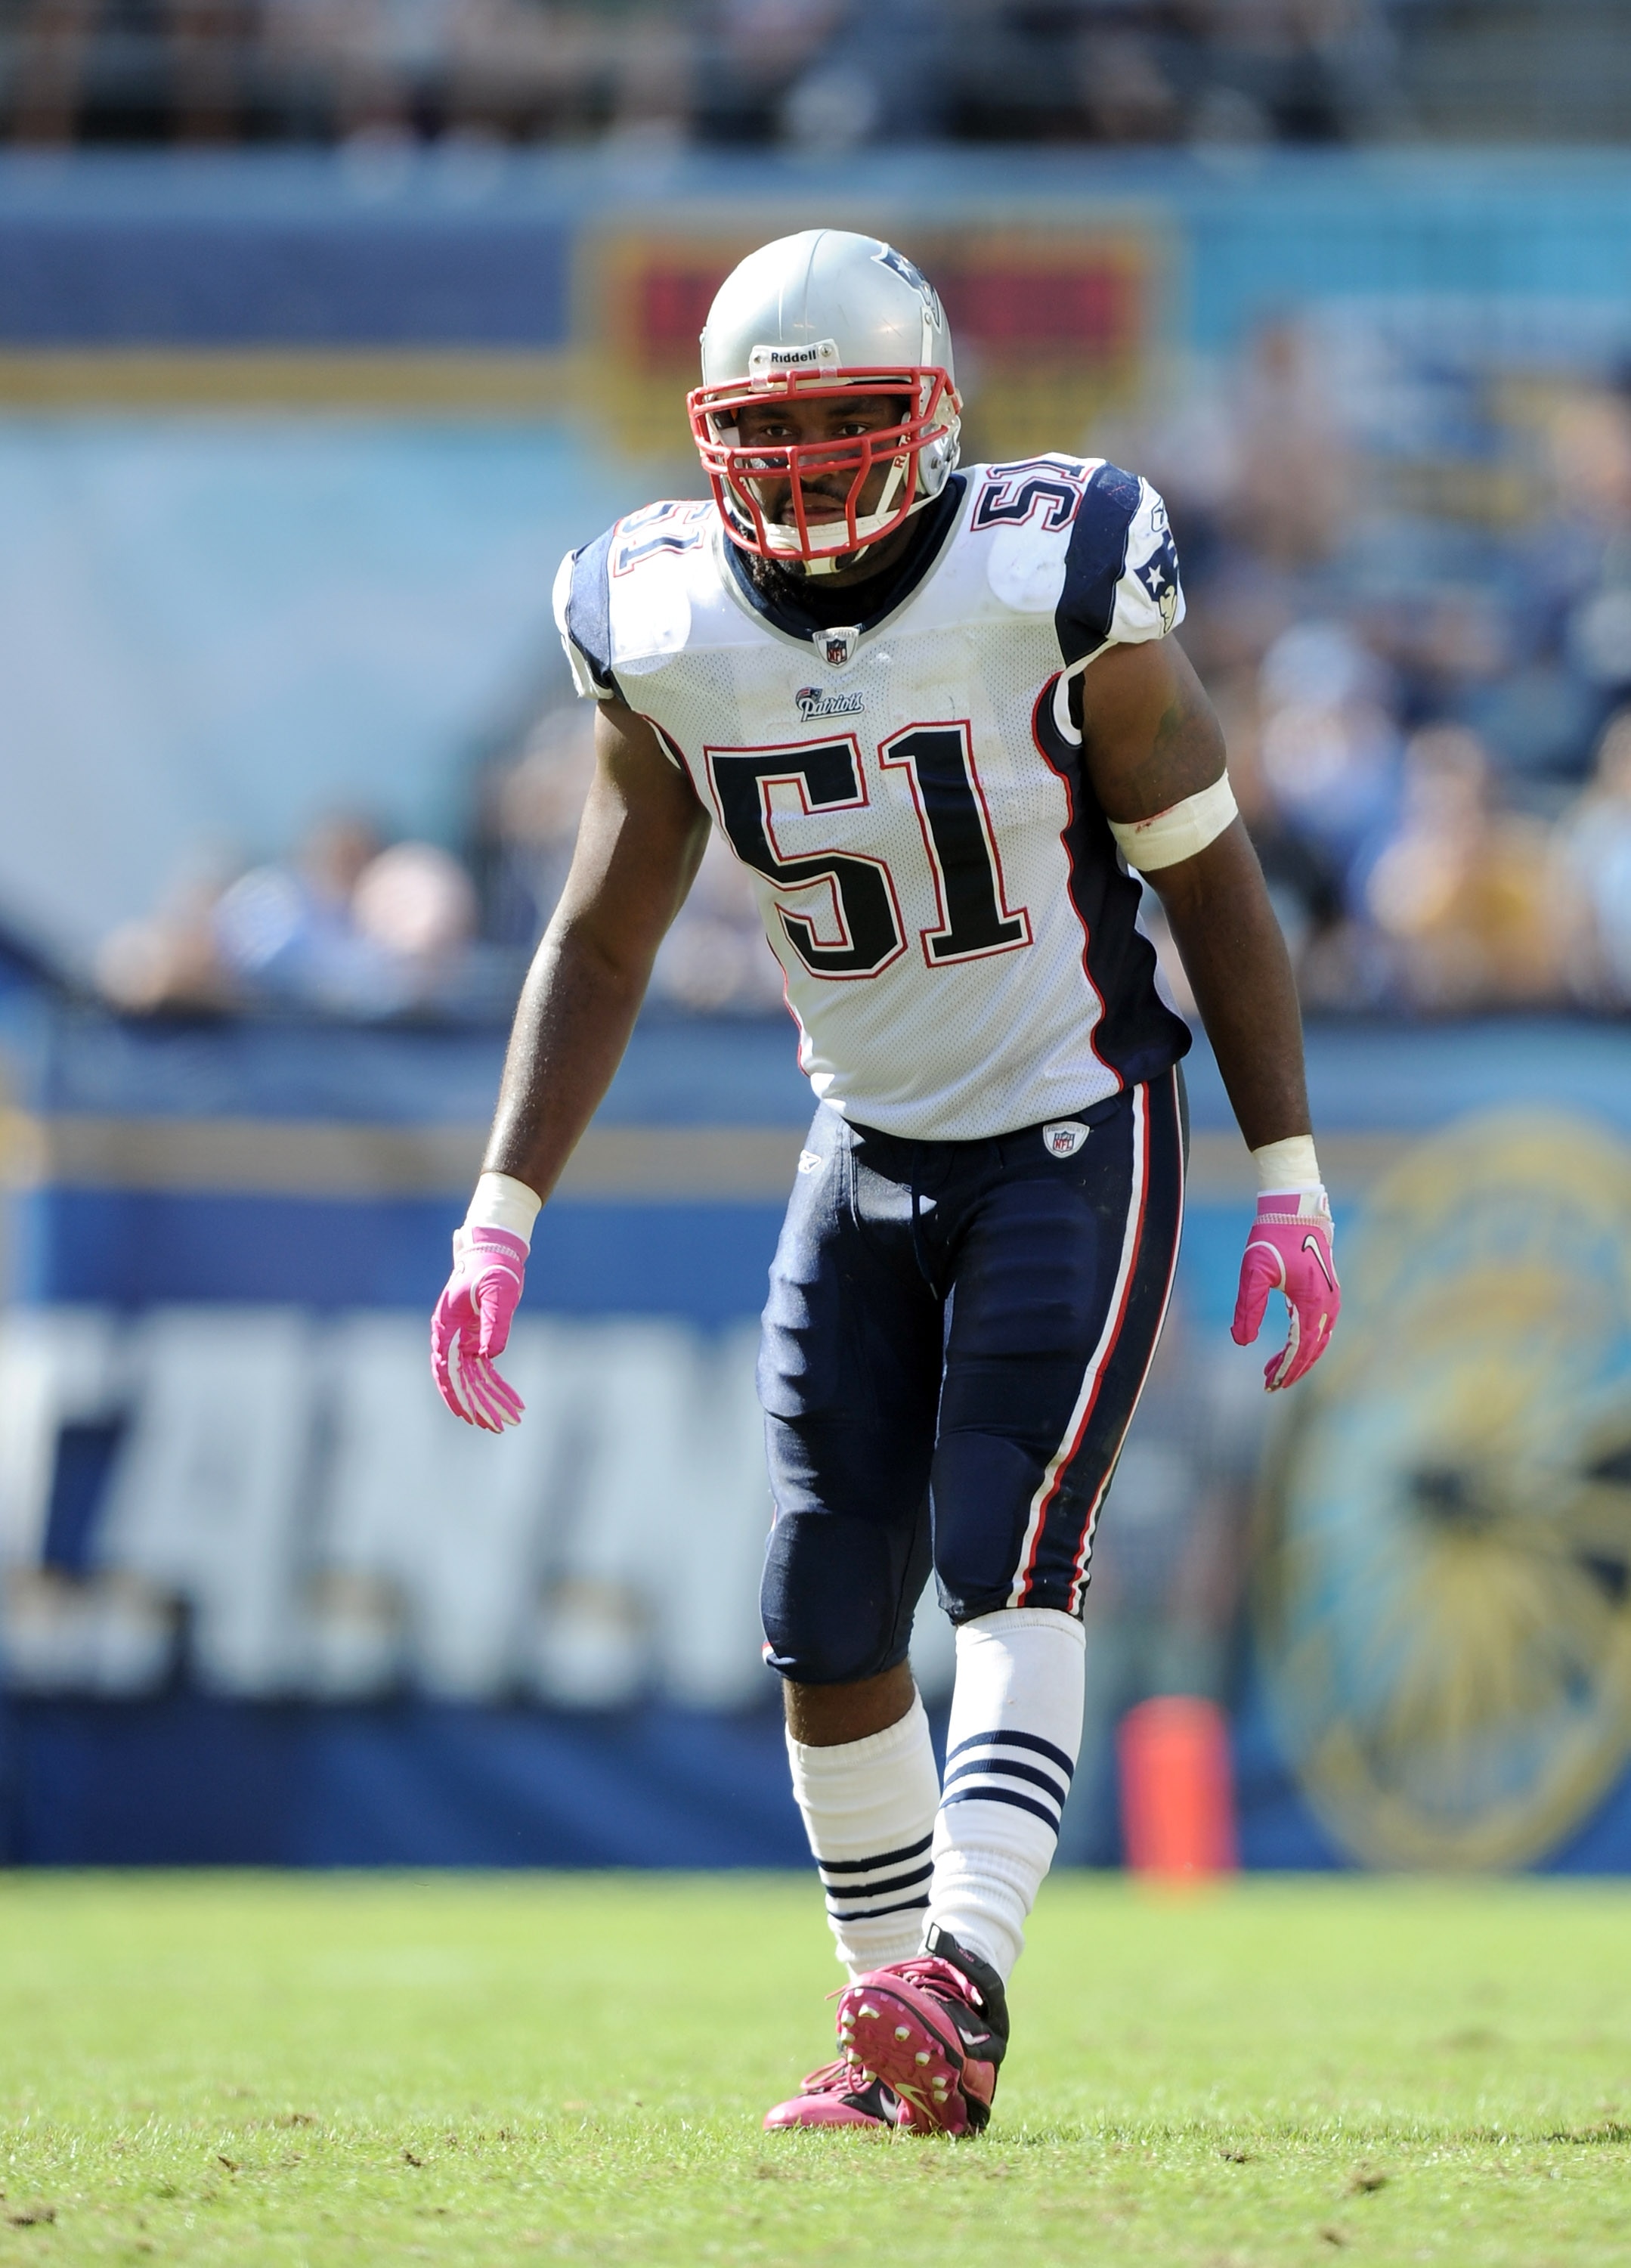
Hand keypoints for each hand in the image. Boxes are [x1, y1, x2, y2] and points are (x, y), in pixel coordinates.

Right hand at [430, 1225, 527, 1430]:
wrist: (494, 1249)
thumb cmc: (494, 1267)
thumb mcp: (498, 1293)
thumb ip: (494, 1322)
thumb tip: (491, 1356)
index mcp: (445, 1326)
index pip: (445, 1369)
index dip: (455, 1394)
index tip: (469, 1415)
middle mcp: (449, 1337)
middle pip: (461, 1380)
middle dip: (479, 1405)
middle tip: (499, 1427)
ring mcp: (462, 1341)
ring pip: (474, 1380)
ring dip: (490, 1401)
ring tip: (510, 1421)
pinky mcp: (475, 1340)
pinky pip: (484, 1371)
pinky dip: (497, 1387)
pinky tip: (512, 1402)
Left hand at [1231, 1191, 1339, 1390]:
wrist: (1295, 1210)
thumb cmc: (1273, 1237)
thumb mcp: (1253, 1271)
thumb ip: (1248, 1308)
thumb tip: (1242, 1342)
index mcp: (1312, 1301)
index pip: (1300, 1347)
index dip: (1286, 1369)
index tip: (1270, 1384)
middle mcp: (1327, 1304)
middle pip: (1313, 1349)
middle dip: (1292, 1370)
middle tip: (1270, 1386)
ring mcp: (1331, 1299)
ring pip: (1318, 1340)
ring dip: (1300, 1359)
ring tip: (1276, 1373)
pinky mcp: (1327, 1294)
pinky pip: (1320, 1328)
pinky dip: (1306, 1344)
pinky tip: (1289, 1350)